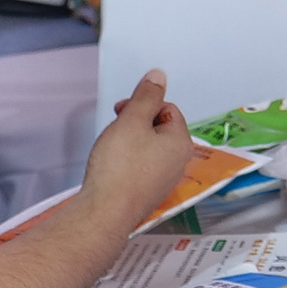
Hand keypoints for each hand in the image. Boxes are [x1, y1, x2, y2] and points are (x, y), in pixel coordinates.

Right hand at [84, 69, 194, 231]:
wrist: (106, 212)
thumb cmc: (120, 165)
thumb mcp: (132, 120)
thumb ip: (146, 96)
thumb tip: (159, 76)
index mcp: (181, 142)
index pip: (168, 109)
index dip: (143, 105)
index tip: (121, 111)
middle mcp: (178, 163)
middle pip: (160, 129)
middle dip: (136, 123)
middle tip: (115, 130)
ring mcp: (164, 181)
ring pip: (149, 149)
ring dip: (130, 142)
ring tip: (111, 150)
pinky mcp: (148, 194)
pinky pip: (142, 168)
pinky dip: (128, 162)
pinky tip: (112, 168)